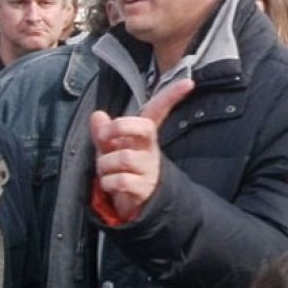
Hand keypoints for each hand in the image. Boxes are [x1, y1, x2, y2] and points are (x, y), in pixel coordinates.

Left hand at [90, 78, 194, 219]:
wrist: (133, 204)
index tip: (189, 82)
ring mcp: (149, 169)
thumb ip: (102, 132)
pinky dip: (108, 183)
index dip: (171, 96)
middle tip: (104, 138)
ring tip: (106, 171)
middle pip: (143, 127)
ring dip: (105, 164)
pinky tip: (110, 185)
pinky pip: (121, 180)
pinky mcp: (144, 189)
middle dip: (119, 127)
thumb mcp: (108, 149)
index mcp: (143, 136)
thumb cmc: (121, 170)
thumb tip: (97, 115)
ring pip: (124, 157)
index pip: (157, 111)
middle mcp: (150, 150)